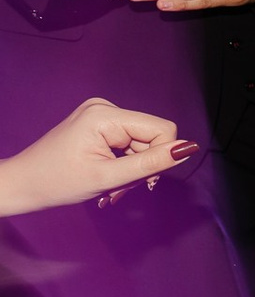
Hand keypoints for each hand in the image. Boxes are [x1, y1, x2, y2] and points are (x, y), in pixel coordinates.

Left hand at [0, 99, 197, 217]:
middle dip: (142, 167)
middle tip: (120, 189)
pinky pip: (129, 143)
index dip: (161, 157)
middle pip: (151, 137)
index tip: (141, 181)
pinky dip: (123, 164)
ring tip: (111, 187)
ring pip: (142, 143)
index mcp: (105, 115)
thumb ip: (151, 163)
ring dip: (133, 169)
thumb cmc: (57, 182)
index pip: (162, 129)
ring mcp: (101, 114)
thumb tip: (189, 148)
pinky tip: (108, 177)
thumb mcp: (109, 177)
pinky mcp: (98, 123)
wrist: (22, 184)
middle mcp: (105, 107)